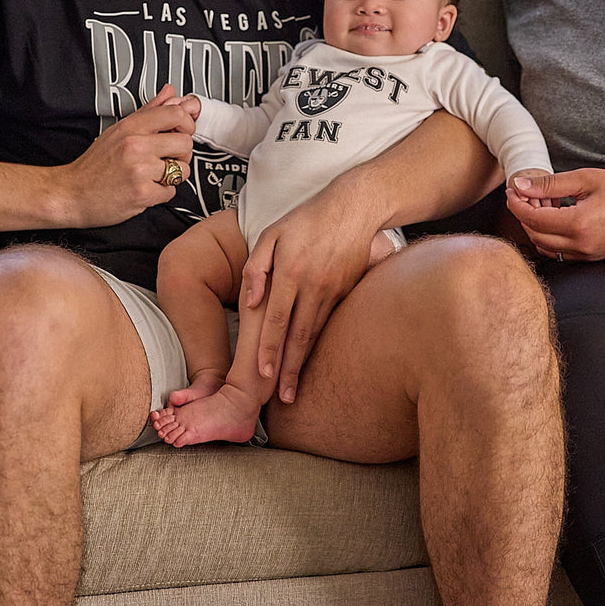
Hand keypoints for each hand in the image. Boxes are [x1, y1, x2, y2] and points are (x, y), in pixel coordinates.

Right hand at [56, 84, 196, 227]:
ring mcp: (139, 170)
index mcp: (131, 127)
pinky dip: (161, 193)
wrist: (70, 193)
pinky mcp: (142, 193)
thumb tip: (171, 93)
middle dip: (181, 153)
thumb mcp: (118, 130)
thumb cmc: (95, 164)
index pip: (176, 114)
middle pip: (185, 143)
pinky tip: (145, 188)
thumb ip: (149, 111)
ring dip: (172, 175)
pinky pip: (171, 191)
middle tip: (167, 158)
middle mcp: (135, 146)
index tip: (181, 132)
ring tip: (153, 174)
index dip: (187, 124)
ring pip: (183, 169)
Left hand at [240, 181, 379, 403]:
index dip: (269, 349)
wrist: (354, 207)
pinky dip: (320, 343)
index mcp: (290, 271)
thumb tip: (250, 302)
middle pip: (298, 335)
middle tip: (283, 398)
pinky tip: (311, 358)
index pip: (277, 319)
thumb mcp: (271, 233)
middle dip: (289, 369)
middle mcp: (313, 284)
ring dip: (305, 362)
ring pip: (315, 332)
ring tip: (296, 387)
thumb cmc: (307, 219)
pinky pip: (330, 321)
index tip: (263, 374)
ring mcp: (333, 289)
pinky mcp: (347, 290)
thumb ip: (256, 267)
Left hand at [506, 168, 604, 260]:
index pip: (533, 219)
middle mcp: (581, 245)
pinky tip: (557, 215)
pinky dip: (549, 236)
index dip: (517, 204)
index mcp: (579, 224)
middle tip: (525, 194)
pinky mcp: (591, 257)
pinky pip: (559, 251)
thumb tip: (521, 185)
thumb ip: (551, 184)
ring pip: (545, 246)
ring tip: (543, 203)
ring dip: (536, 227)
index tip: (512, 190)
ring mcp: (586, 255)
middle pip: (535, 235)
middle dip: (524, 215)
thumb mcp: (587, 179)